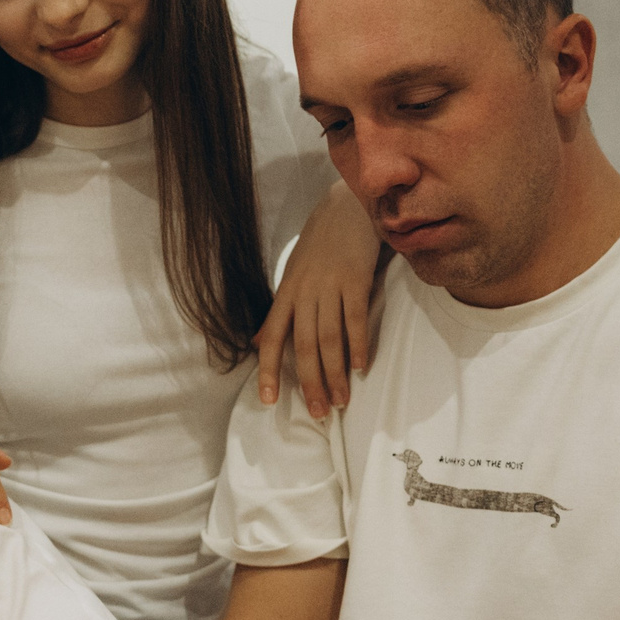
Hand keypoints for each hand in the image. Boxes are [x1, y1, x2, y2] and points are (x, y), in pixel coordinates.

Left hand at [255, 182, 384, 417]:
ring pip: (329, 338)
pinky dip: (358, 345)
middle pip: (303, 346)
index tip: (268, 401)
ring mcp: (329, 285)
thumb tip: (259, 343)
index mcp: (286, 294)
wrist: (348, 205)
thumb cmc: (321, 246)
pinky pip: (355, 318)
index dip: (269, 371)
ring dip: (335, 373)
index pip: (273, 339)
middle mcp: (304, 292)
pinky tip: (360, 368)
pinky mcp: (356, 279)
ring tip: (341, 401)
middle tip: (317, 413)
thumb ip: (279, 312)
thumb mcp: (293, 276)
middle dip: (310, 382)